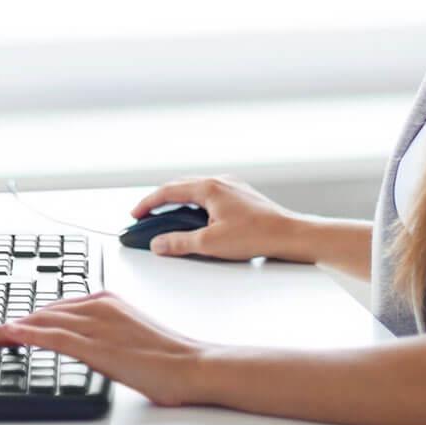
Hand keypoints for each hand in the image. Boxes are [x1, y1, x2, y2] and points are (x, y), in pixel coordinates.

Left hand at [0, 291, 203, 405]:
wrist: (191, 364)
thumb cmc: (167, 355)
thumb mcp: (129, 334)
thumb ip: (104, 332)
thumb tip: (84, 344)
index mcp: (106, 300)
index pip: (57, 308)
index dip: (30, 318)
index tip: (10, 326)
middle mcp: (98, 306)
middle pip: (44, 312)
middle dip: (14, 323)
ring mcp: (96, 324)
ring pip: (42, 323)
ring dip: (11, 329)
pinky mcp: (96, 346)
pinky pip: (54, 338)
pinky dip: (29, 335)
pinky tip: (12, 337)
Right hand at [131, 174, 315, 261]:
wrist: (290, 235)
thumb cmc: (255, 236)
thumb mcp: (210, 243)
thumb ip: (179, 242)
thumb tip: (158, 243)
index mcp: (208, 187)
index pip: (168, 191)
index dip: (148, 203)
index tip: (136, 214)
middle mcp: (219, 181)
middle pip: (180, 186)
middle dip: (160, 200)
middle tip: (146, 216)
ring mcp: (231, 186)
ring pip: (196, 189)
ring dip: (178, 201)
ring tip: (168, 218)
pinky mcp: (241, 195)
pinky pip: (210, 194)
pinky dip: (195, 203)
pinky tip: (197, 218)